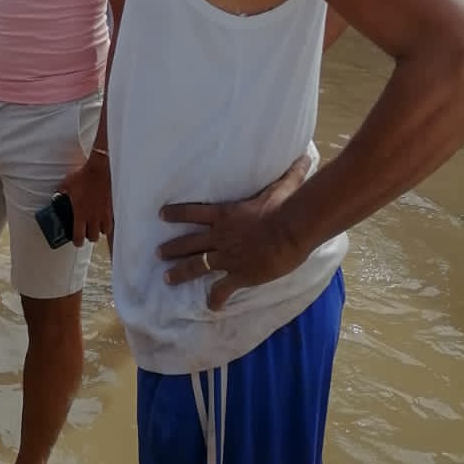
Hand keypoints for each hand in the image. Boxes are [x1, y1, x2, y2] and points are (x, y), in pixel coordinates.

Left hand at [62, 152, 111, 246]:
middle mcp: (93, 217)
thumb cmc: (84, 176)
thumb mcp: (67, 183)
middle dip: (89, 236)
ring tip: (97, 225)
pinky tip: (107, 219)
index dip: (77, 242)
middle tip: (87, 231)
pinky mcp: (113, 208)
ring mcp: (104, 213)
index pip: (79, 236)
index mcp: (80, 213)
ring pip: (105, 231)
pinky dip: (110, 223)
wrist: (101, 169)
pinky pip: (113, 221)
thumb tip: (57, 195)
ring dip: (100, 230)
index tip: (77, 242)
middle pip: (93, 237)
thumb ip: (61, 192)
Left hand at [157, 152, 313, 310]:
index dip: (176, 213)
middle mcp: (220, 236)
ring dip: (180, 272)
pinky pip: (222, 289)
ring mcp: (227, 257)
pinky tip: (211, 307)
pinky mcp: (239, 275)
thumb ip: (290, 173)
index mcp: (225, 215)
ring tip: (167, 278)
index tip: (161, 214)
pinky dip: (216, 299)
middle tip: (157, 253)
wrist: (290, 230)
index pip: (193, 212)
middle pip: (189, 242)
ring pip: (196, 265)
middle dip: (172, 248)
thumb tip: (305, 156)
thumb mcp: (283, 186)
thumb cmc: (286, 206)